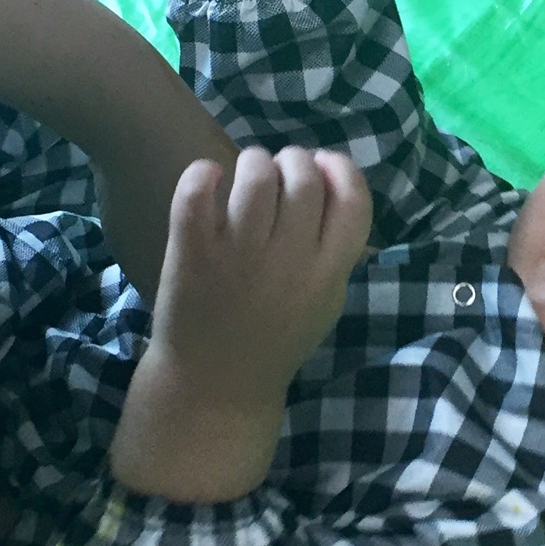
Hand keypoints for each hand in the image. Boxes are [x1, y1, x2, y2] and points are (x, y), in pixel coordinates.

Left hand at [110, 146, 373, 501]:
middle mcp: (289, 258)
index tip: (322, 167)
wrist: (215, 384)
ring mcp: (239, 253)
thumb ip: (336, 247)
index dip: (340, 169)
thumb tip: (334, 178)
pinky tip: (207, 180)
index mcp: (328, 271)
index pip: (352, 197)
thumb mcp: (325, 300)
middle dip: (291, 161)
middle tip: (276, 173)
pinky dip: (203, 173)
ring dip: (251, 163)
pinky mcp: (193, 252)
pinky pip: (198, 189)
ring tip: (242, 178)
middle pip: (302, 174)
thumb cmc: (275, 338)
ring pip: (255, 172)